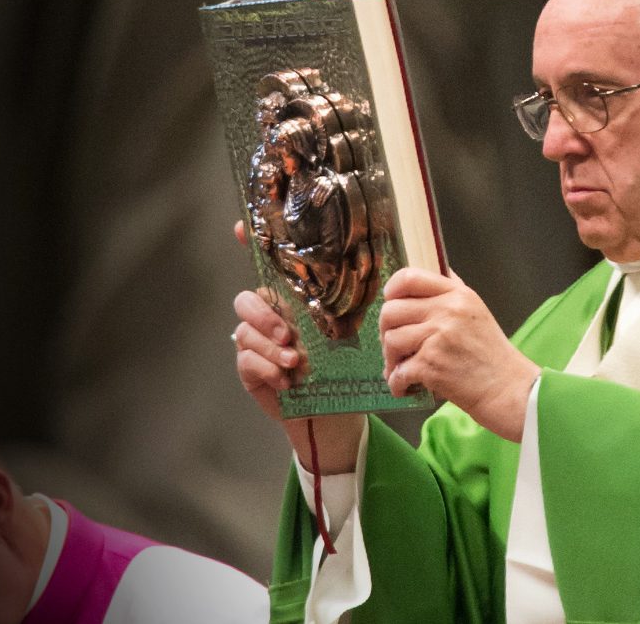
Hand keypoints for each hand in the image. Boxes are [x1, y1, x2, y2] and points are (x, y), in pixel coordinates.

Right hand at [232, 221, 362, 473]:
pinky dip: (267, 368)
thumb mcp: (358, 331)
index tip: (241, 228)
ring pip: (245, 332)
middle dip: (264, 315)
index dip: (251, 242)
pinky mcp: (250, 368)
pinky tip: (286, 378)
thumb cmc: (346, 367)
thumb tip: (398, 270)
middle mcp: (269, 315)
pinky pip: (246, 360)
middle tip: (289, 335)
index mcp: (294, 299)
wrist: (334, 412)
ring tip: (296, 362)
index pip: (268, 266)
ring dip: (270, 347)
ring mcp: (256, 341)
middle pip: (247, 300)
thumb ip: (362, 302)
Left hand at [380, 268, 539, 442]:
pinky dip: (397, 383)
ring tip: (402, 370)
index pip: (409, 277)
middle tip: (395, 348)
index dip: (391, 291)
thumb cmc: (492, 357)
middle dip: (386, 332)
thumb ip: (452, 293)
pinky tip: (407, 387)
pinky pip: (398, 371)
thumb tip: (425, 277)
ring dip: (391, 360)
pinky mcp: (432, 365)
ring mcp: (439, 337)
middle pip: (391, 310)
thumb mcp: (477, 312)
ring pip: (391, 340)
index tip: (391, 304)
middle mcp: (449, 311)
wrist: (509, 391)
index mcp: (458, 295)